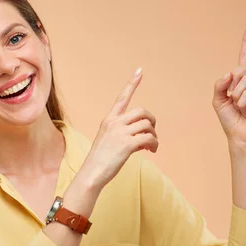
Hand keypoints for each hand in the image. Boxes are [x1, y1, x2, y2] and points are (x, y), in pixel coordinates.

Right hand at [80, 68, 158, 189]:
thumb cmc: (99, 161)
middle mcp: (114, 123)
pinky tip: (151, 151)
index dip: (132, 83)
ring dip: (154, 135)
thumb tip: (142, 138)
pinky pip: (149, 138)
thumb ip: (122, 134)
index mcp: (109, 120)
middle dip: (152, 121)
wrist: (91, 174)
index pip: (122, 98)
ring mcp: (120, 133)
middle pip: (142, 111)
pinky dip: (154, 144)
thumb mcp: (107, 141)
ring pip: (148, 125)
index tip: (139, 71)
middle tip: (152, 134)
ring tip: (151, 147)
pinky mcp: (127, 144)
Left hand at [212, 23, 245, 148]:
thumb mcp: (217, 100)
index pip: (244, 57)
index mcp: (240, 80)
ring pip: (244, 80)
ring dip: (235, 94)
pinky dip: (240, 101)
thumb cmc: (229, 118)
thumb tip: (229, 73)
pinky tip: (243, 109)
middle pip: (245, 64)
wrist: (238, 135)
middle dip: (234, 77)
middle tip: (231, 94)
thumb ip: (219, 85)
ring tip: (237, 106)